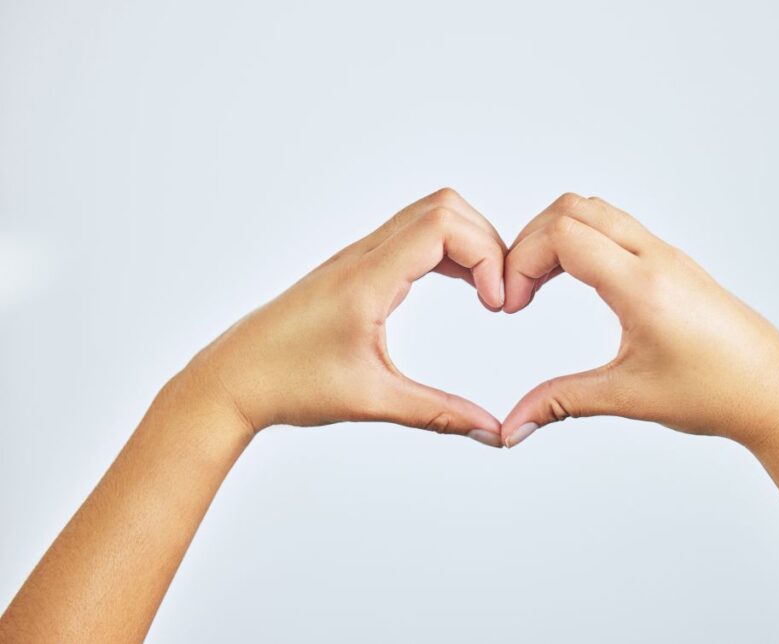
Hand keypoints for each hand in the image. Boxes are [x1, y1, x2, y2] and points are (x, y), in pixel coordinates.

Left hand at [187, 188, 506, 446]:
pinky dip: (446, 251)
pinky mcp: (355, 269)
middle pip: (444, 207)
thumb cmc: (287, 384)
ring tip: (486, 291)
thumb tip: (491, 431)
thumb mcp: (372, 400)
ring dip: (467, 243)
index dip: (485, 254)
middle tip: (499, 294)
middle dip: (486, 242)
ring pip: (428, 215)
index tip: (496, 304)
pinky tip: (459, 286)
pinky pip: (411, 236)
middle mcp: (362, 257)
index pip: (443, 226)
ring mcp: (357, 258)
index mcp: (367, 280)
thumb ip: (438, 413)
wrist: (231, 380)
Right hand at [500, 193, 778, 448]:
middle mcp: (655, 259)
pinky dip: (583, 241)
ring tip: (542, 285)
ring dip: (557, 236)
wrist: (774, 393)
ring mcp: (667, 256)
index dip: (522, 260)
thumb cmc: (716, 393)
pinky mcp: (674, 264)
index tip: (512, 303)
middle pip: (573, 208)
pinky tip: (577, 283)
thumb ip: (561, 403)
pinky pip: (618, 228)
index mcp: (642, 285)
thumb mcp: (628, 397)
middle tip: (519, 289)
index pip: (563, 235)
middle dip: (531, 241)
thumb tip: (512, 427)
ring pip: (596, 211)